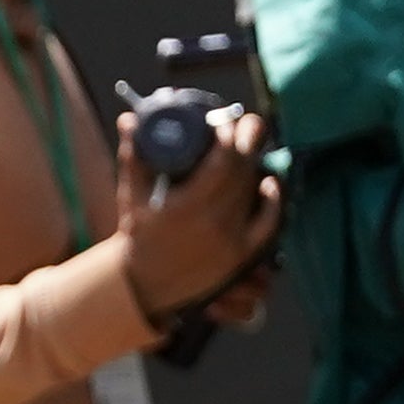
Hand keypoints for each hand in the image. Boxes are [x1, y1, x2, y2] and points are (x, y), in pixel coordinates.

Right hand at [114, 105, 279, 326]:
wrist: (146, 284)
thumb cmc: (139, 235)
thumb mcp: (132, 196)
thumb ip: (133, 158)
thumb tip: (129, 119)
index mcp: (186, 207)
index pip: (221, 163)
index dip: (228, 137)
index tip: (223, 120)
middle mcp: (213, 223)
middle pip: (241, 172)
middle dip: (247, 141)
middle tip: (245, 122)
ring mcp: (231, 240)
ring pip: (252, 192)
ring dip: (256, 164)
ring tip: (251, 144)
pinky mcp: (242, 254)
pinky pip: (267, 224)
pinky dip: (273, 202)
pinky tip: (270, 183)